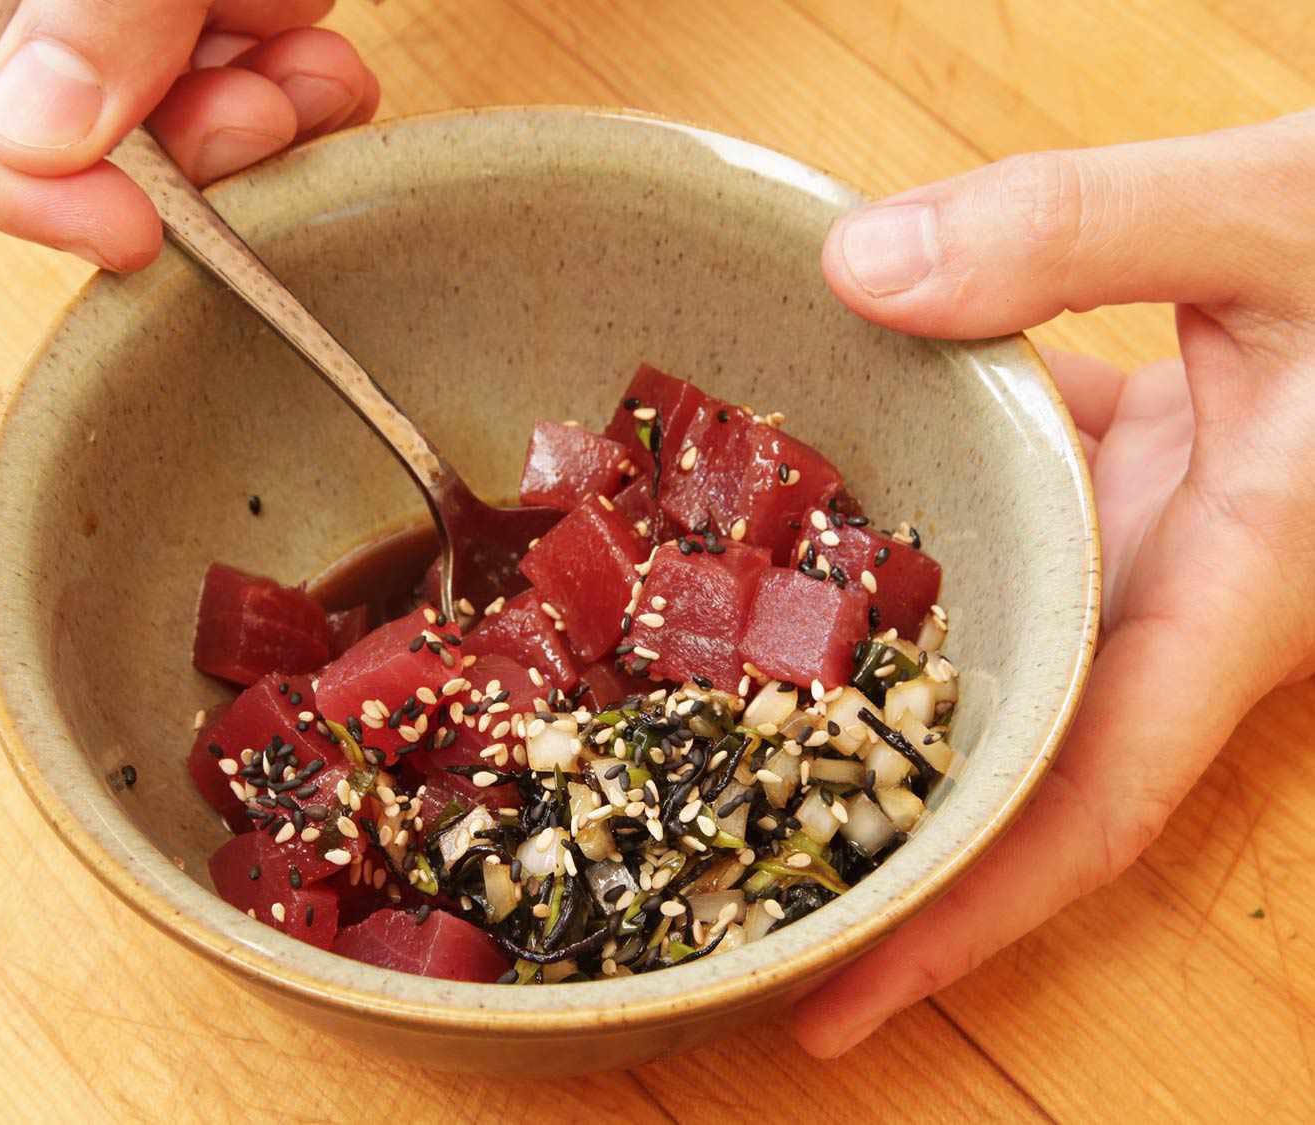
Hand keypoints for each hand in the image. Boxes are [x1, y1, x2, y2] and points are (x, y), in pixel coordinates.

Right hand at [0, 1, 378, 270]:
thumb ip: (96, 1)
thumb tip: (28, 137)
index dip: (13, 182)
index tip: (127, 234)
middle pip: (58, 122)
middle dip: (171, 158)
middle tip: (252, 130)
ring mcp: (141, 3)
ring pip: (168, 118)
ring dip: (249, 133)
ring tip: (309, 84)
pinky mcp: (225, 6)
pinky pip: (244, 80)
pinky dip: (295, 97)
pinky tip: (330, 75)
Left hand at [794, 111, 1314, 1054]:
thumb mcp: (1271, 219)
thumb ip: (1073, 236)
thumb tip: (856, 275)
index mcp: (1239, 593)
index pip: (1083, 809)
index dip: (957, 919)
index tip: (826, 1007)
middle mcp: (1189, 595)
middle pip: (1013, 748)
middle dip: (875, 813)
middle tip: (713, 848)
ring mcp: (1168, 535)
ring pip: (1000, 625)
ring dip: (872, 647)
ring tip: (713, 674)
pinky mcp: (1156, 467)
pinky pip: (1020, 510)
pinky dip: (928, 498)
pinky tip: (823, 459)